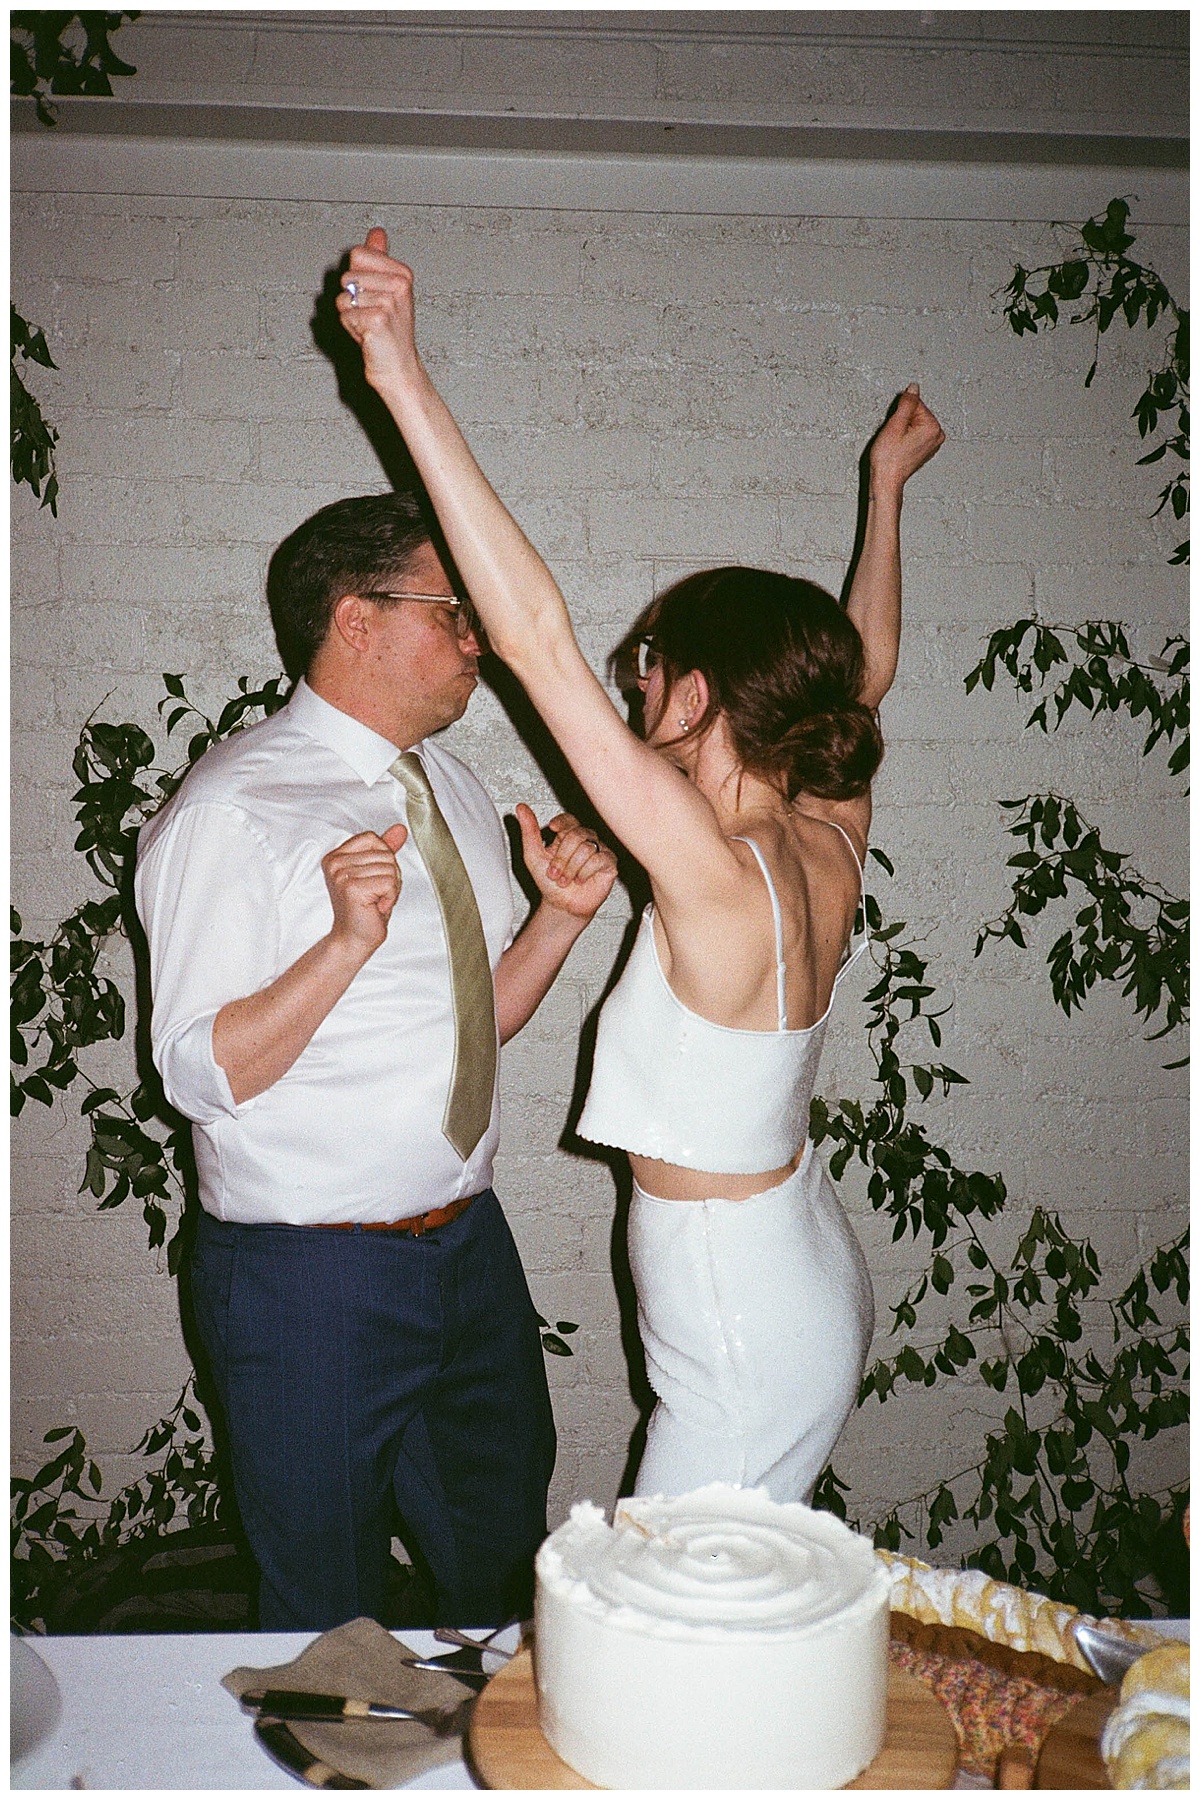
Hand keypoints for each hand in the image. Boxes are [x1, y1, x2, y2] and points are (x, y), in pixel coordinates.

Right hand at [322, 824, 406, 959]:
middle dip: (390, 876)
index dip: (383, 859)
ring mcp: (341, 875)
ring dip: (390, 888)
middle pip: (384, 853)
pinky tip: (376, 907)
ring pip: (389, 868)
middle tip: (375, 895)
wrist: (354, 939)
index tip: (372, 879)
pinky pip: (389, 882)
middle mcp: (334, 863)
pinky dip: (390, 897)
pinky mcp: (352, 888)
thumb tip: (400, 829)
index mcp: (335, 856)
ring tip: (374, 901)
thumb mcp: (377, 873)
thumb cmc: (364, 909)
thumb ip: (385, 849)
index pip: (373, 838)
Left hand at [335, 226, 420, 395]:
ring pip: (343, 298)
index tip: (373, 294)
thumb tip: (377, 232)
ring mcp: (389, 302)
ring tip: (370, 325)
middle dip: (352, 299)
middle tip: (371, 314)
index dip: (356, 277)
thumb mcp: (387, 288)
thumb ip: (379, 258)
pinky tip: (368, 336)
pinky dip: (351, 329)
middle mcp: (399, 284)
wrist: (398, 366)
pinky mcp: (378, 319)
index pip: (357, 254)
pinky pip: (345, 316)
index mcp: (402, 272)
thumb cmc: (391, 329)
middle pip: (347, 276)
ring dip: (351, 316)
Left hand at [516, 806, 616, 921]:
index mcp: (567, 835)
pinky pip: (599, 859)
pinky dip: (584, 873)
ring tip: (565, 880)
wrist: (561, 905)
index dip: (562, 823)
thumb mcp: (533, 856)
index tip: (553, 830)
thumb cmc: (549, 883)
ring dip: (571, 869)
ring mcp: (599, 850)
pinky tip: (580, 880)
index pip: (569, 819)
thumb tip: (521, 808)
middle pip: (576, 834)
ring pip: (586, 848)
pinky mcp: (609, 863)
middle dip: (561, 857)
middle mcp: (585, 840)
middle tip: (555, 873)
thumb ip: (529, 831)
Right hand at [869, 384, 944, 496]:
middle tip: (894, 437)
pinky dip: (906, 437)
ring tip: (897, 444)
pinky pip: (915, 434)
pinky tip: (900, 447)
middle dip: (902, 421)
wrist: (887, 481)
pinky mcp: (926, 449)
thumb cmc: (889, 459)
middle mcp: (937, 435)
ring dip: (902, 430)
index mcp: (933, 427)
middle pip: (916, 413)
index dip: (900, 413)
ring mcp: (933, 443)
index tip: (895, 428)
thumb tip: (914, 388)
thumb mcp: (895, 425)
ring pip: (914, 423)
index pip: (914, 404)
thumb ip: (907, 403)